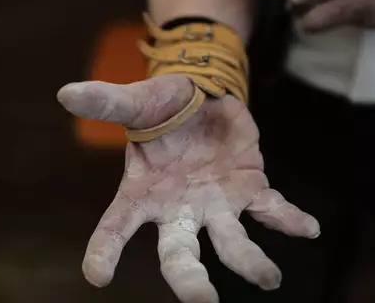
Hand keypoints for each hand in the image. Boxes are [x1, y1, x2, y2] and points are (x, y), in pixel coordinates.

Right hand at [57, 74, 319, 302]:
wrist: (201, 96)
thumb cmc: (162, 106)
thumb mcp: (136, 102)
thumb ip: (108, 103)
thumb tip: (65, 92)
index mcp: (143, 194)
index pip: (117, 228)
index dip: (105, 251)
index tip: (97, 276)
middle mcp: (179, 210)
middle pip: (180, 253)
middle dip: (189, 279)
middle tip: (202, 301)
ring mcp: (216, 205)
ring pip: (231, 241)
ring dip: (249, 261)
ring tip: (268, 277)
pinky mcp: (249, 189)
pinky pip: (272, 209)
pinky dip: (289, 219)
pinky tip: (309, 229)